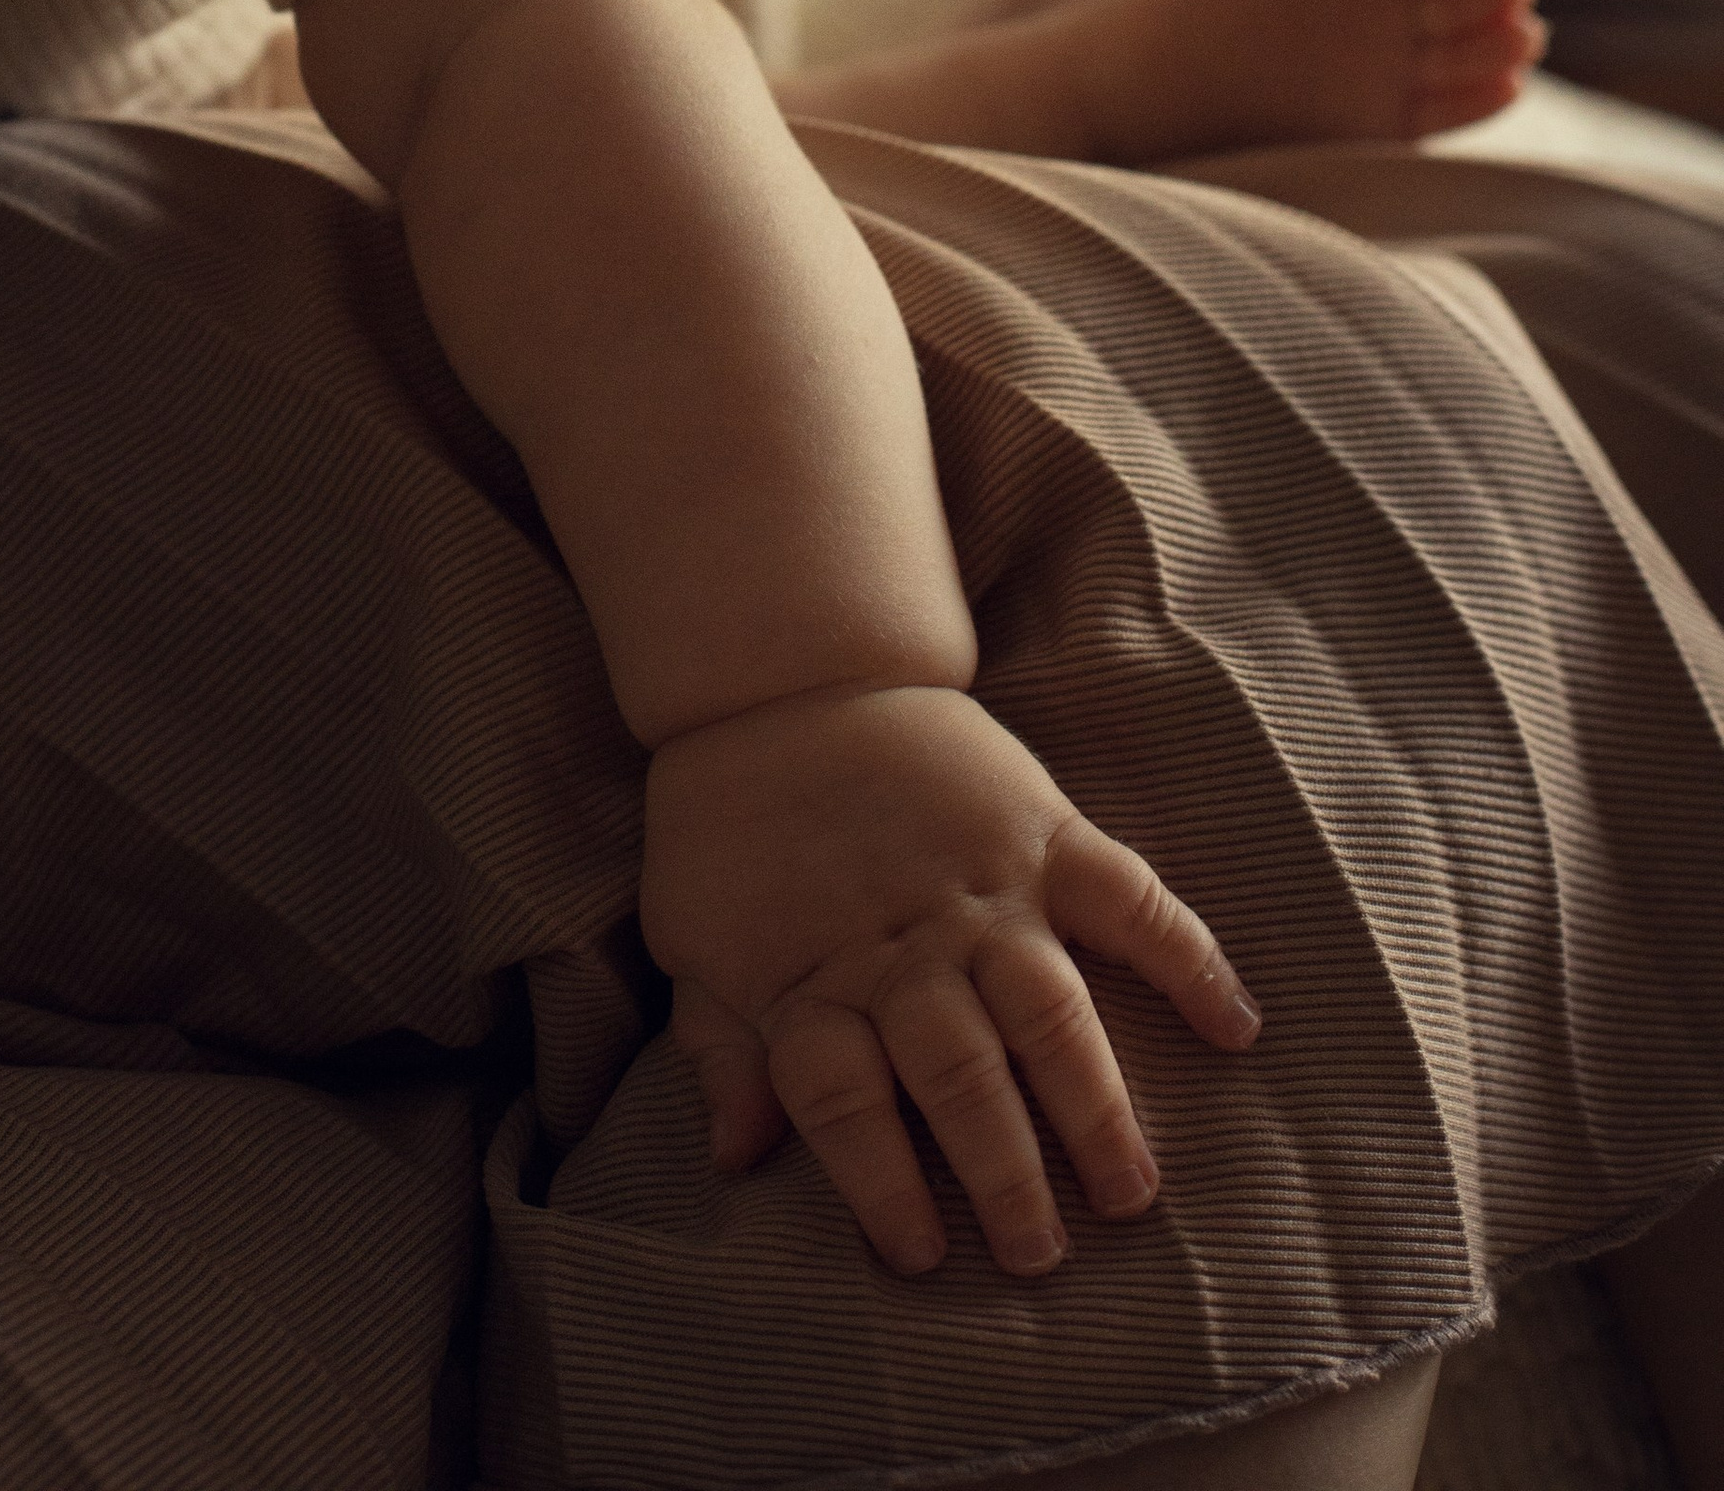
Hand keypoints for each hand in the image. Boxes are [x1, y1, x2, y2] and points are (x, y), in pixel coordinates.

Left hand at [642, 680, 1259, 1277]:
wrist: (784, 674)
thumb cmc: (730, 820)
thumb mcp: (695, 936)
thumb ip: (723, 1048)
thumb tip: (740, 1158)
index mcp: (817, 974)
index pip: (847, 1102)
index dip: (879, 1182)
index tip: (920, 1257)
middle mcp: (908, 944)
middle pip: (958, 1074)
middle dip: (1003, 1172)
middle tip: (1042, 1255)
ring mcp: (985, 888)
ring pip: (1048, 1010)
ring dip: (1090, 1103)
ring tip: (1129, 1191)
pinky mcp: (1043, 832)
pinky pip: (1128, 898)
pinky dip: (1187, 957)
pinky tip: (1236, 1026)